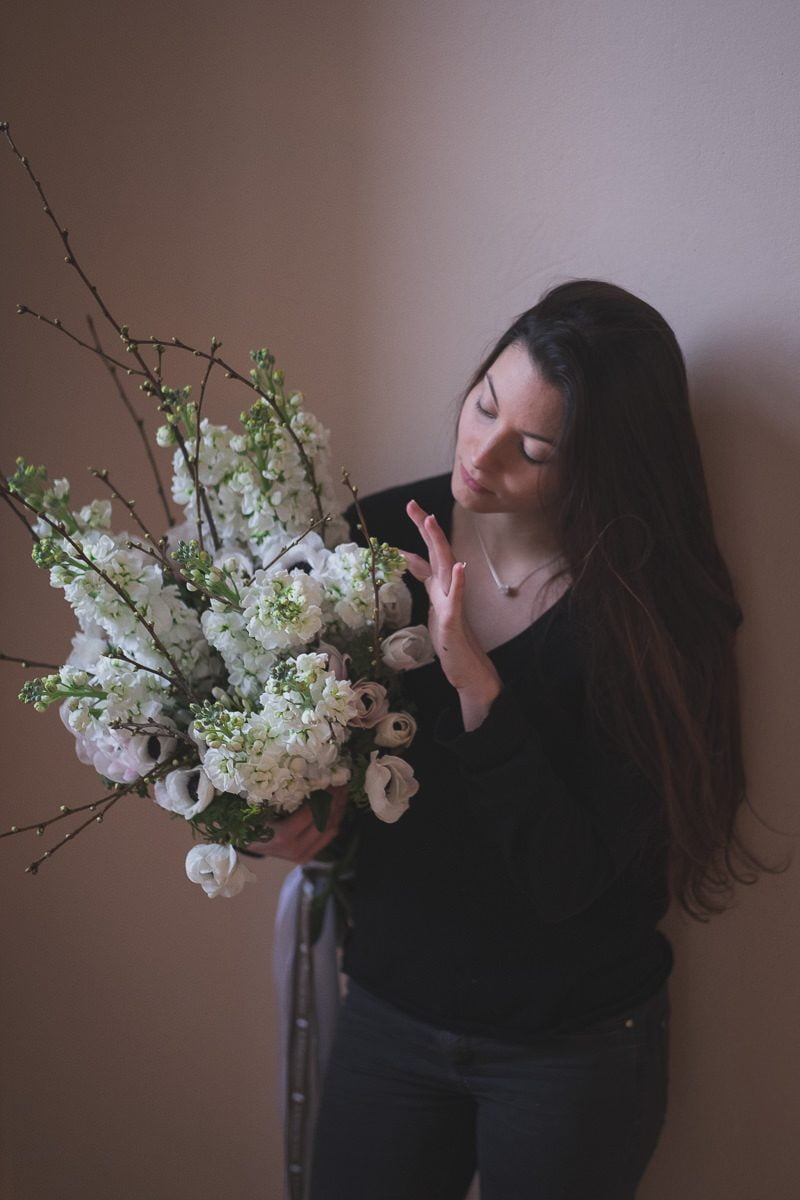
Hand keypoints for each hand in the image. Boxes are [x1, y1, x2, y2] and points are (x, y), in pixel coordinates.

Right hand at [246, 785, 347, 863]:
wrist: (244, 842)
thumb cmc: (250, 819)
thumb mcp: (263, 806)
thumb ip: (284, 796)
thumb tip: (310, 774)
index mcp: (284, 835)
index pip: (313, 814)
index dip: (326, 796)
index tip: (332, 779)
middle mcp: (295, 849)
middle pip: (325, 823)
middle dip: (337, 802)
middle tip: (342, 783)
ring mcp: (301, 856)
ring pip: (329, 831)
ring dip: (338, 811)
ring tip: (342, 792)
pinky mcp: (305, 857)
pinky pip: (326, 838)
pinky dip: (334, 821)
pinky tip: (337, 806)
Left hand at [403, 499, 500, 727]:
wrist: (470, 672)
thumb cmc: (453, 643)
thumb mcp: (437, 610)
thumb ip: (432, 589)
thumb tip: (422, 570)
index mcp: (441, 589)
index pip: (427, 557)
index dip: (417, 537)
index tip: (409, 514)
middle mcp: (449, 591)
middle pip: (437, 553)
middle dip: (425, 528)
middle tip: (412, 504)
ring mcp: (454, 605)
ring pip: (447, 568)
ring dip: (439, 544)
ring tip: (432, 522)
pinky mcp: (455, 622)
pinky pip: (457, 600)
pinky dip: (459, 582)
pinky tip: (459, 567)